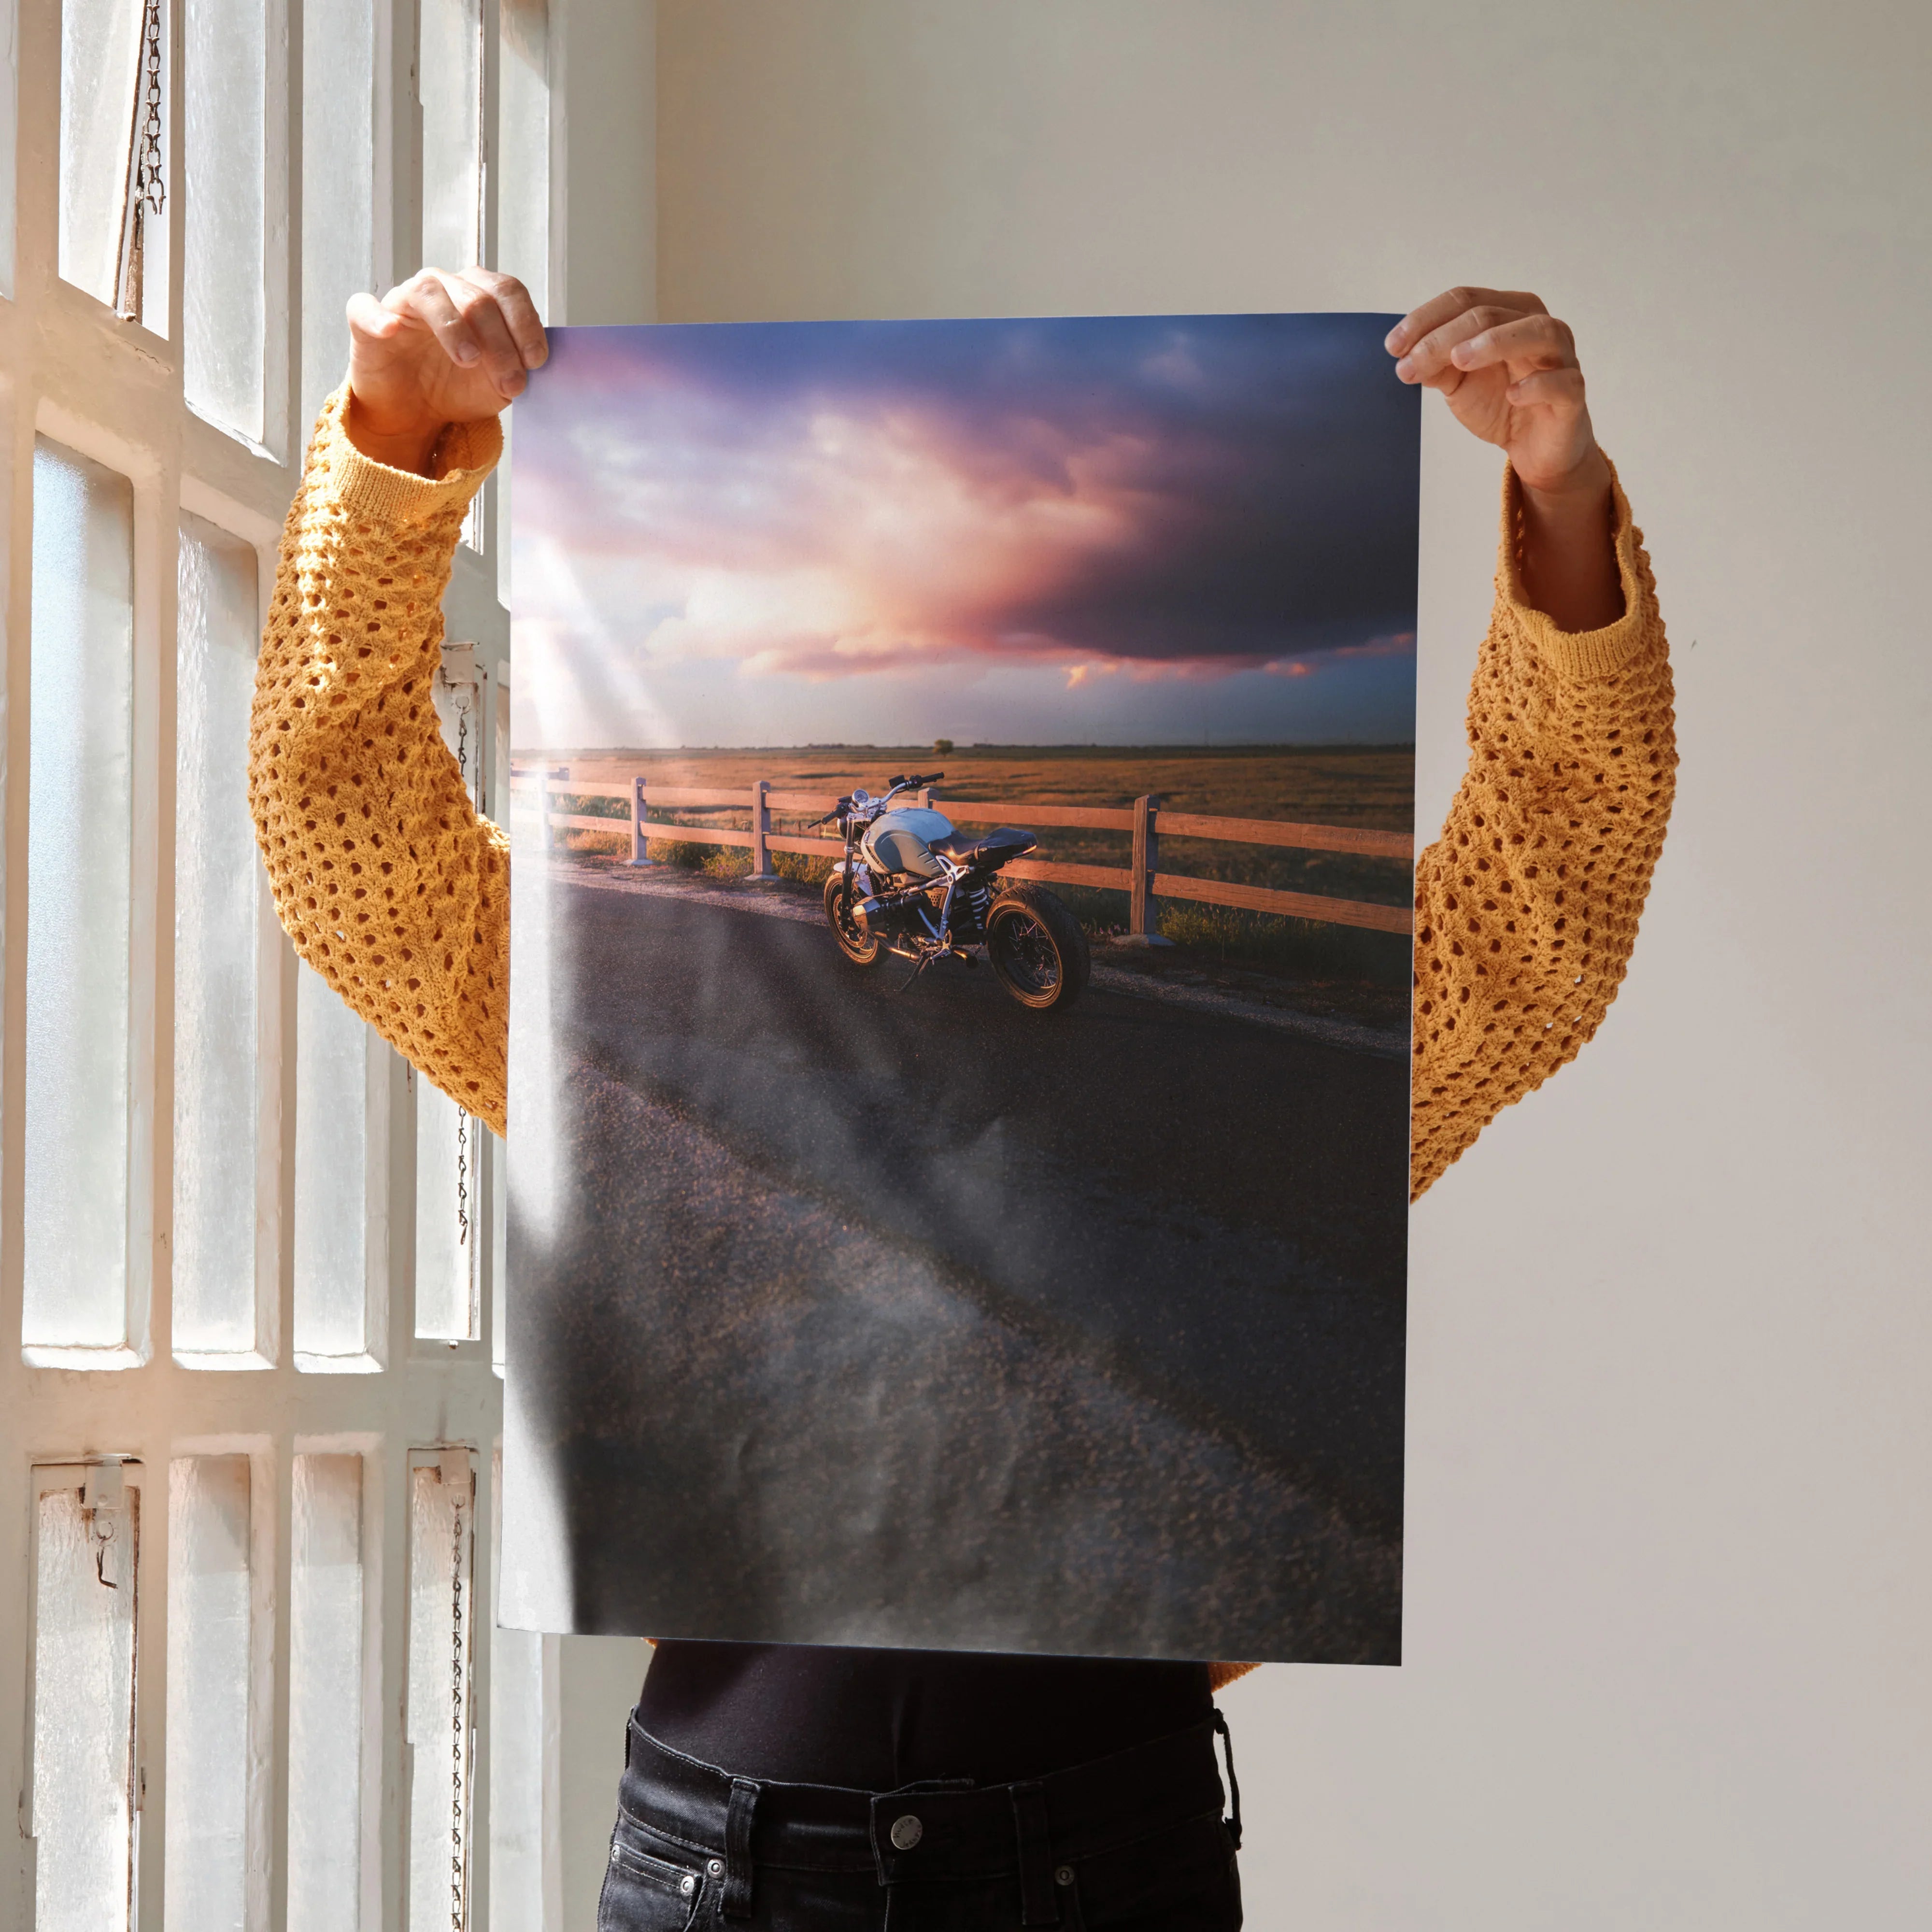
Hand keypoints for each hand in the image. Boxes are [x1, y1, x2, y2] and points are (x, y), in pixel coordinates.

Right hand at [344, 267, 546, 474]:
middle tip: (510, 382)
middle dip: (500, 342)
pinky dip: (378, 317)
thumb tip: (533, 362)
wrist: (415, 413)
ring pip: (430, 293)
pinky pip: (365, 307)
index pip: (507, 291)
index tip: (536, 362)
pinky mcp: (366, 321)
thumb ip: (517, 367)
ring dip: (454, 327)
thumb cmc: (457, 387)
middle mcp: (443, 288)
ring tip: (469, 360)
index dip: (525, 323)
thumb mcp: (497, 384)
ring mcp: (404, 301)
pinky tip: (391, 330)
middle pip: (477, 297)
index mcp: (479, 295)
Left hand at [1388, 287, 1621, 629]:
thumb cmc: (1500, 403)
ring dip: (1495, 342)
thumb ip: (1436, 365)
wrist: (1534, 448)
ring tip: (1459, 360)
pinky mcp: (1573, 394)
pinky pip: (1562, 382)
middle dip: (1444, 337)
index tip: (1393, 346)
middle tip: (1411, 363)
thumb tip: (1406, 355)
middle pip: (1491, 314)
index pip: (1466, 300)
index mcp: (1509, 314)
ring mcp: (1561, 358)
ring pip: (1537, 332)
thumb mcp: (1458, 383)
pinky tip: (1512, 394)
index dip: (1426, 319)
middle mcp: (1538, 326)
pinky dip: (1537, 384)